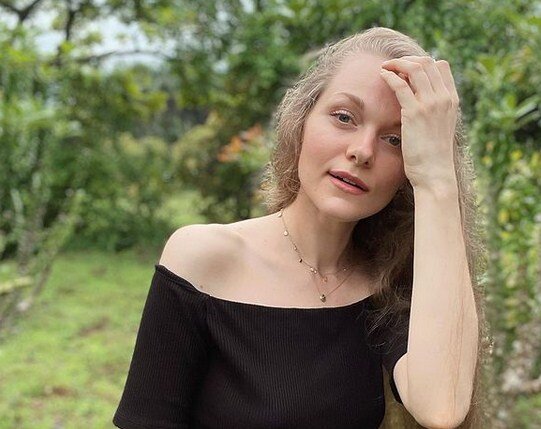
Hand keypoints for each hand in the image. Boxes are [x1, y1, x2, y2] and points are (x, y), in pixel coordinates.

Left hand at [380, 56, 458, 188]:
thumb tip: (417, 103)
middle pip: (427, 62)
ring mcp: (431, 104)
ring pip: (415, 68)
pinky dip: (390, 76)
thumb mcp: (438, 128)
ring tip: (385, 68)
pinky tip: (382, 76)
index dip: (423, 62)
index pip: (441, 66)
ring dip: (397, 63)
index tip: (407, 69)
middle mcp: (444, 98)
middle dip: (407, 60)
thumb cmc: (433, 156)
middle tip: (392, 65)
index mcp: (452, 100)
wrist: (435, 174)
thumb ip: (433, 112)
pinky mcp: (415, 113)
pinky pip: (401, 84)